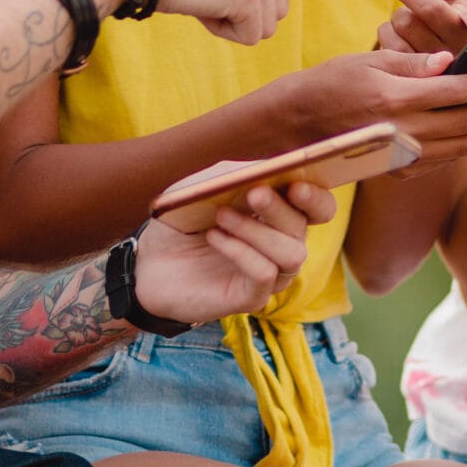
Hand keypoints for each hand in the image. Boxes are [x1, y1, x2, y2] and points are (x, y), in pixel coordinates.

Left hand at [137, 180, 337, 323]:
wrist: (148, 263)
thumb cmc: (181, 222)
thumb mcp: (201, 187)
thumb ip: (233, 175)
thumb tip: (263, 169)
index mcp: (278, 216)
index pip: (319, 208)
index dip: (316, 197)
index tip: (296, 185)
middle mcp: (281, 245)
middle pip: (303, 226)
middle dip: (280, 208)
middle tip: (254, 193)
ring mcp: (270, 274)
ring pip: (293, 253)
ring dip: (257, 231)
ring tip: (222, 216)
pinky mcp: (252, 297)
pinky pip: (266, 274)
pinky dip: (241, 251)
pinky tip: (214, 237)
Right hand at [270, 48, 466, 172]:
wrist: (293, 127)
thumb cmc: (328, 83)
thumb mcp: (366, 60)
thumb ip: (411, 62)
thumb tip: (451, 61)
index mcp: (395, 99)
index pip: (460, 90)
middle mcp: (401, 132)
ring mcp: (400, 157)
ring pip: (463, 145)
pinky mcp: (398, 171)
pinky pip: (445, 159)